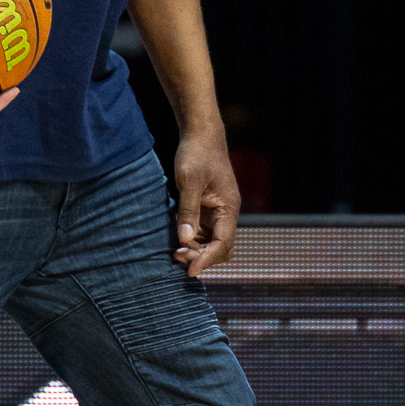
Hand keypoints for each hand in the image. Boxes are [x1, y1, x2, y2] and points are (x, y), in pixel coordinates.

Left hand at [172, 129, 240, 274]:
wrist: (201, 135)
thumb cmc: (197, 154)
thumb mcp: (190, 181)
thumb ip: (188, 211)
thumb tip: (184, 240)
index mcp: (229, 208)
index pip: (223, 243)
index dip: (208, 259)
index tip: (190, 270)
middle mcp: (226, 213)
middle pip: (220, 247)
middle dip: (202, 256)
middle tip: (178, 258)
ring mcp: (217, 212)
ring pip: (211, 242)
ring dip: (196, 250)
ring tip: (176, 253)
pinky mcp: (206, 209)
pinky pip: (202, 232)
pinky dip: (192, 240)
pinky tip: (178, 242)